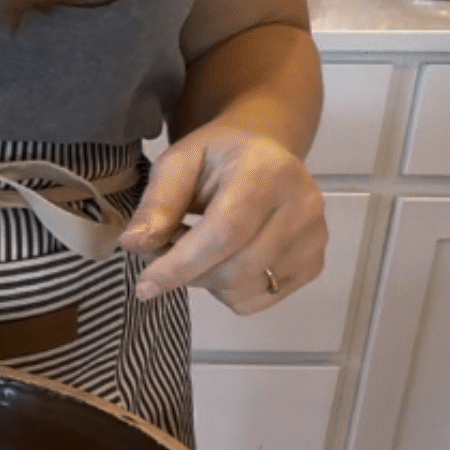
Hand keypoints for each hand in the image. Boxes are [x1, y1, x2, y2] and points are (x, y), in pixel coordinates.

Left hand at [118, 124, 326, 312]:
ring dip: (207, 282)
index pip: (225, 232)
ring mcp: (314, 238)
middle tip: (167, 252)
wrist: (264, 150)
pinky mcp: (313, 263)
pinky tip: (225, 259)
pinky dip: (230, 291)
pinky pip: (259, 300)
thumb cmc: (217, 157)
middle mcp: (302, 206)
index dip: (182, 264)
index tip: (145, 285)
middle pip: (236, 269)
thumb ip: (157, 202)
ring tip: (198, 248)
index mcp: (268, 173)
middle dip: (189, 274)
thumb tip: (135, 244)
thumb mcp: (179, 162)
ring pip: (244, 290)